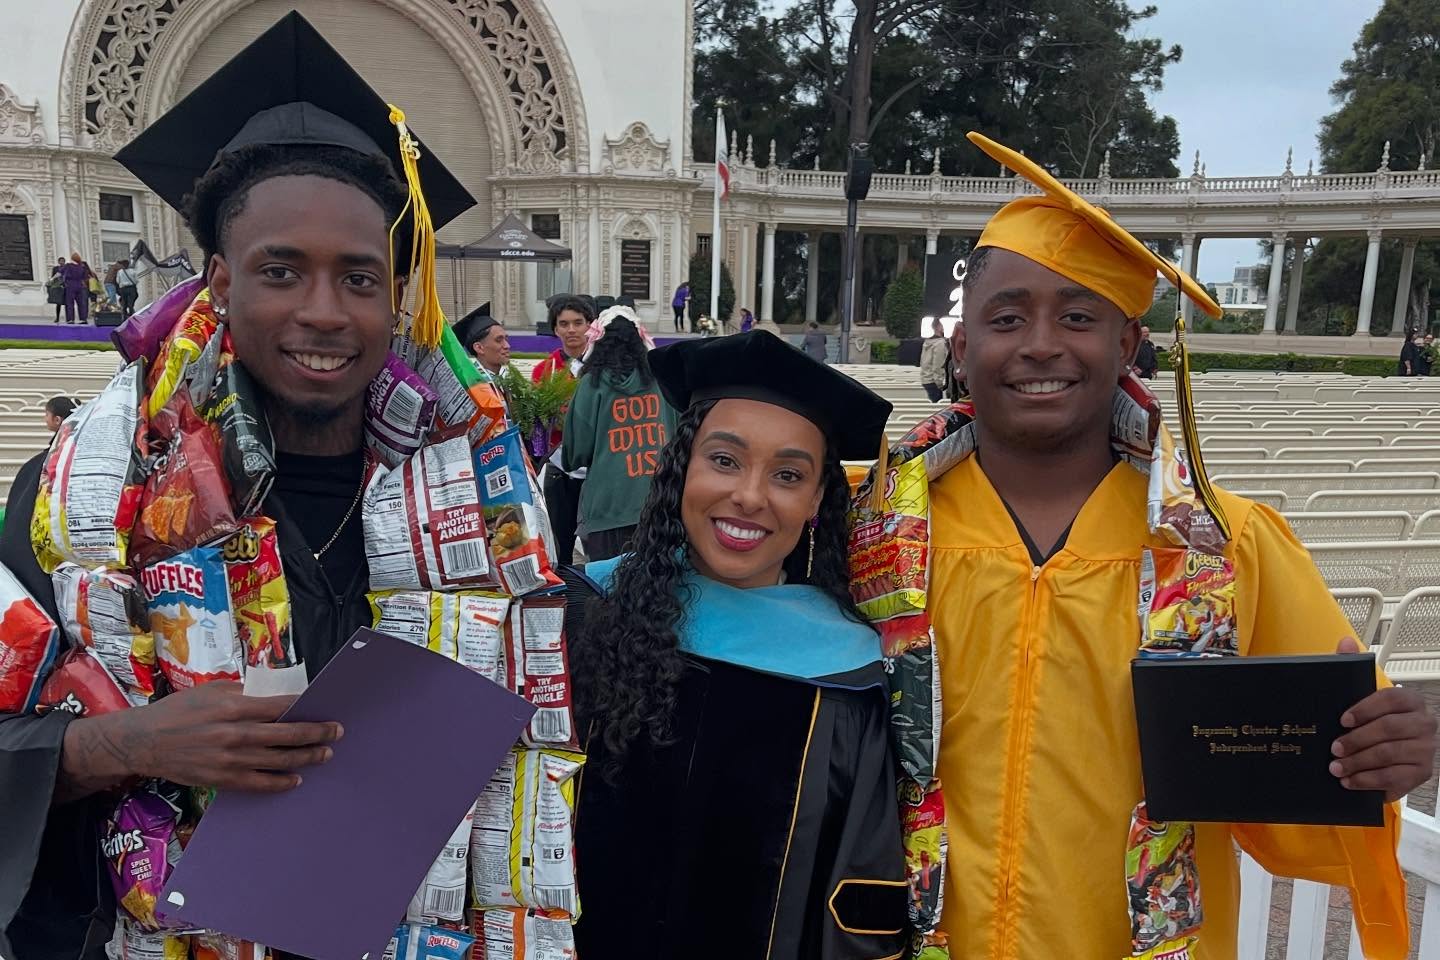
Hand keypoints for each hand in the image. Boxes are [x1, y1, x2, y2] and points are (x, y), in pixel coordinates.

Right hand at [59, 682, 341, 798]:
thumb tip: (273, 696)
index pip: (281, 707)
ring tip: (325, 754)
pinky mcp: (222, 779)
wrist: (142, 741)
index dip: (306, 707)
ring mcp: (230, 760)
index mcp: (234, 708)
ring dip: (306, 757)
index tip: (324, 706)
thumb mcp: (210, 690)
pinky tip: (296, 779)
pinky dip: (280, 782)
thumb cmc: (177, 711)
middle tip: (336, 732)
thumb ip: (242, 693)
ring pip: (278, 761)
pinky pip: (259, 784)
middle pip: (287, 734)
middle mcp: (236, 734)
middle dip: (316, 733)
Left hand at [1330, 638, 1436, 800]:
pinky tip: (1350, 781)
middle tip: (1334, 748)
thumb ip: (1352, 666)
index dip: (1365, 709)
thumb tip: (1345, 642)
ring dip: (1358, 763)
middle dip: (1357, 740)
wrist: (1389, 753)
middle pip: (1389, 729)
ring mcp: (1426, 749)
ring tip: (1336, 767)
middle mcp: (1424, 723)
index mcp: (1410, 700)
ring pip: (1389, 755)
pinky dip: (1369, 780)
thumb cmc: (1372, 720)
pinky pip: (1395, 778)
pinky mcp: (1422, 773)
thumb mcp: (1360, 694)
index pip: (1392, 698)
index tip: (1342, 719)